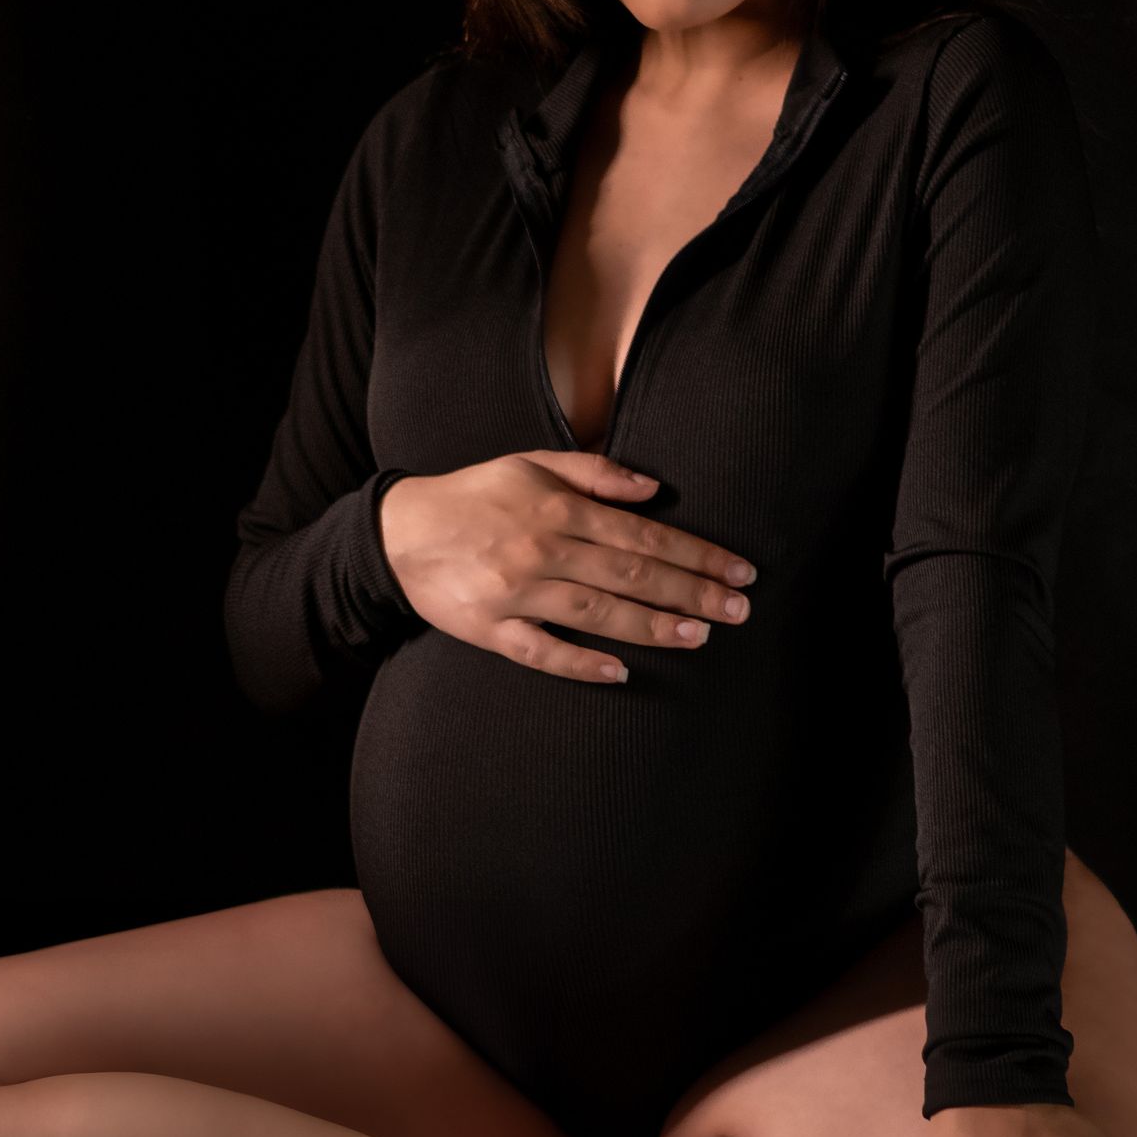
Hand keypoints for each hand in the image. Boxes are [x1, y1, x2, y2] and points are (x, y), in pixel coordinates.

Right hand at [378, 451, 756, 681]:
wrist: (397, 532)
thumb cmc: (474, 495)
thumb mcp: (531, 463)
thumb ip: (594, 472)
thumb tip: (654, 488)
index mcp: (558, 508)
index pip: (644, 535)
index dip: (696, 554)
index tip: (738, 571)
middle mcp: (543, 550)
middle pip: (631, 575)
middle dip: (691, 593)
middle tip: (738, 611)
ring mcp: (516, 593)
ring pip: (596, 614)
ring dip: (651, 627)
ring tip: (699, 637)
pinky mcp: (489, 629)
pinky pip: (541, 653)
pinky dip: (580, 663)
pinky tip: (619, 672)